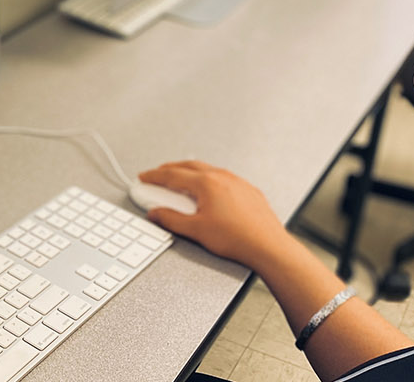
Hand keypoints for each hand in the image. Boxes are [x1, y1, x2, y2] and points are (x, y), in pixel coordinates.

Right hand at [138, 161, 294, 270]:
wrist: (268, 247)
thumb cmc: (238, 239)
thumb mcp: (195, 231)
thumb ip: (171, 219)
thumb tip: (156, 213)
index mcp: (207, 183)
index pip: (172, 175)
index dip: (154, 176)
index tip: (145, 177)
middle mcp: (222, 177)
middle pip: (189, 166)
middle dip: (170, 169)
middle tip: (158, 176)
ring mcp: (237, 182)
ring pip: (207, 170)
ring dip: (189, 172)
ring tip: (179, 182)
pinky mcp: (248, 190)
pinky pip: (222, 177)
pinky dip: (207, 179)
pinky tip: (206, 191)